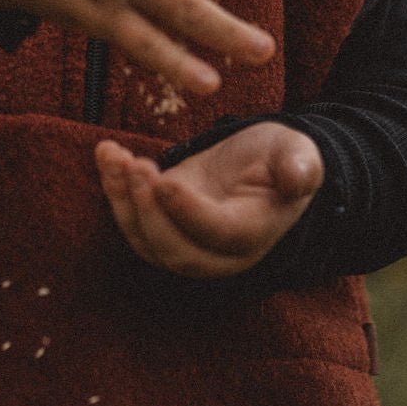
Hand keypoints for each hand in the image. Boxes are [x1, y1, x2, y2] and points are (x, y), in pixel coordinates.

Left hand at [94, 122, 323, 277]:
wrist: (262, 163)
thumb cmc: (283, 157)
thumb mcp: (298, 154)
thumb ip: (300, 166)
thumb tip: (299, 177)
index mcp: (253, 234)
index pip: (217, 234)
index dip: (188, 212)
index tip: (164, 180)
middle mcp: (217, 251)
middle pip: (176, 252)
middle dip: (149, 212)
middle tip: (136, 168)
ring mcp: (186, 241)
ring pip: (145, 241)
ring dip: (122, 200)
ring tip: (114, 157)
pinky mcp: (162, 223)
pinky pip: (131, 220)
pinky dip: (113, 190)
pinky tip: (107, 153)